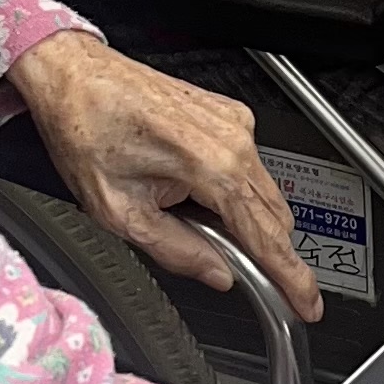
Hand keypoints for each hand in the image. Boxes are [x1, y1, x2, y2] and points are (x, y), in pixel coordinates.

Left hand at [11, 33, 323, 321]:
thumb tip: (216, 273)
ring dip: (241, 218)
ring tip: (183, 214)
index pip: (267, 237)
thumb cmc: (87, 131)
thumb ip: (177, 250)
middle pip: (274, 217)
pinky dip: (231, 190)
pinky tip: (189, 189)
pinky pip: (248, 167)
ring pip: (263, 193)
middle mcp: (234, 139)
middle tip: (222, 265)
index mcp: (213, 165)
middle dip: (260, 250)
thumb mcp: (120, 212)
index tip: (308, 305)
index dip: (291, 278)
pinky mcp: (229, 114)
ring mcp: (235, 123)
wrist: (75, 78)